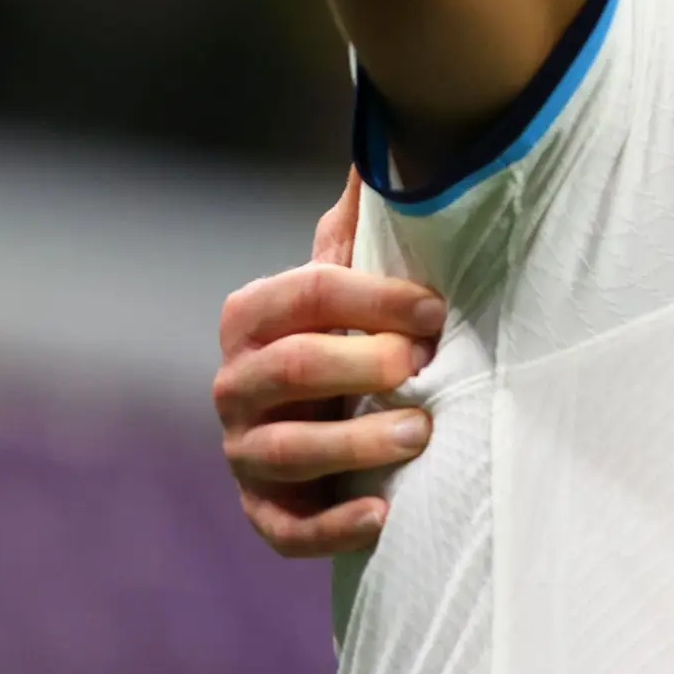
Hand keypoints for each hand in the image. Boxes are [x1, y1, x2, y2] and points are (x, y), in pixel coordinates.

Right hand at [213, 172, 447, 558]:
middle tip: (425, 366)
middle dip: (362, 363)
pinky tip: (381, 515)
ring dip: (356, 441)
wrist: (330, 421)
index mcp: (253, 315)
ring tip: (419, 433)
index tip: (438, 311)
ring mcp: (244, 450)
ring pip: (287, 449)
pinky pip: (286, 528)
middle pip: (292, 367)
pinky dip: (331, 526)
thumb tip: (379, 145)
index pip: (309, 294)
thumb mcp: (349, 275)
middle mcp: (235, 383)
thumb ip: (358, 221)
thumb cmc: (352, 334)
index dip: (376, 299)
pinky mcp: (264, 511)